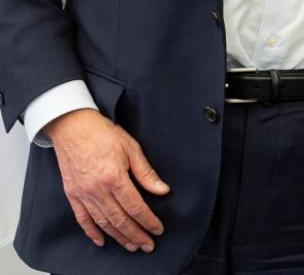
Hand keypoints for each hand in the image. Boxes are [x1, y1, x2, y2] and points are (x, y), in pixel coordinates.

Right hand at [46, 108, 169, 251]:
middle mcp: (98, 190)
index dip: (148, 221)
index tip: (158, 230)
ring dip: (118, 237)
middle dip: (136, 235)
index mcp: (115, 177)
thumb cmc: (103, 133)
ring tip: (131, 246)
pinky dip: (92, 232)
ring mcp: (83, 194)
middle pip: (120, 220)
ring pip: (103, 223)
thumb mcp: (131, 147)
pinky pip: (82, 219)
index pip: (135, 207)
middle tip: (148, 245)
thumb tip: (162, 190)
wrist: (72, 126)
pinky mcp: (72, 194)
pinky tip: (101, 241)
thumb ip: (146, 172)